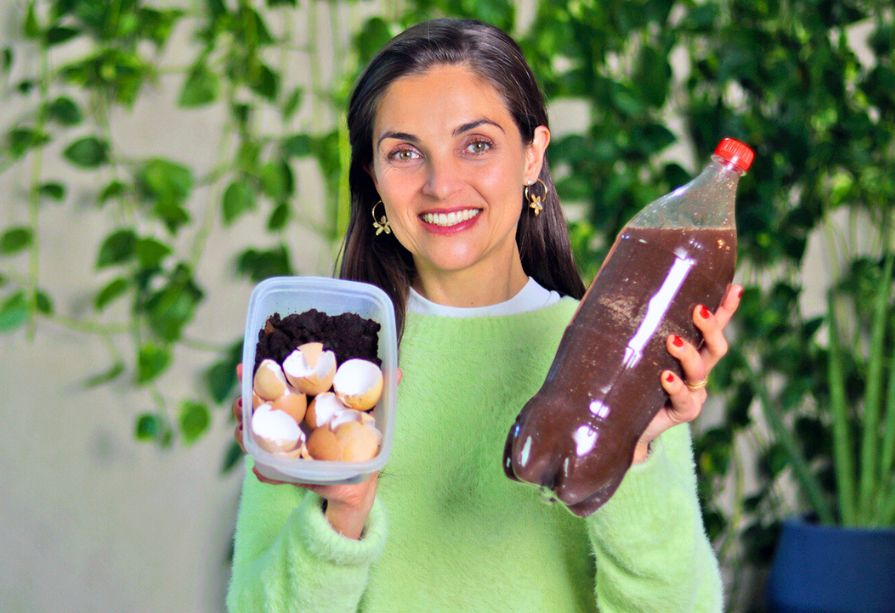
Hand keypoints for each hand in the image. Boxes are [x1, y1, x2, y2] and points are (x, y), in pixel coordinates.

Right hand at [231, 363, 400, 538]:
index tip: (244, 367)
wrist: (356, 486)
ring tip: (244, 430)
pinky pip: (267, 470)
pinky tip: (260, 471)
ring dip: (245, 433)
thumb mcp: (369, 419)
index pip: (276, 387)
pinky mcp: (285, 471)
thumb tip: (398, 371)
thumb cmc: (361, 446)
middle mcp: (288, 424)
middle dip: (243, 402)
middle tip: (241, 401)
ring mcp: (283, 448)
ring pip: (255, 436)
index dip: (258, 375)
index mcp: (304, 406)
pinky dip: (264, 472)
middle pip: (256, 409)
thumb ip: (379, 395)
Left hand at [632, 284, 742, 462]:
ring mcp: (692, 392)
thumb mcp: (633, 348)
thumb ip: (635, 325)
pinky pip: (685, 398)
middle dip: (712, 327)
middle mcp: (696, 370)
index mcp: (690, 350)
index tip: (734, 288)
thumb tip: (615, 284)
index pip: (712, 326)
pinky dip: (676, 386)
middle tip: (698, 310)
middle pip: (716, 347)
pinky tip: (666, 377)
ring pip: (700, 370)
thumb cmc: (625, 376)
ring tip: (672, 341)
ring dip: (688, 354)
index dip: (726, 309)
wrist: (618, 420)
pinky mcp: (683, 412)